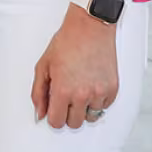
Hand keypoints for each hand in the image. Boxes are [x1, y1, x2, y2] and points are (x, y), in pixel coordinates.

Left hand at [31, 6, 117, 128]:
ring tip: (79, 90)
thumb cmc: (66, 42)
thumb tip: (41, 113)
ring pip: (90, 117)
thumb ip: (38, 92)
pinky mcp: (112, 89)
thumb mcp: (43, 65)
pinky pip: (104, 107)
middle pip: (74, 124)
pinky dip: (97, 101)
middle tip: (66, 99)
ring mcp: (99, 93)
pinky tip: (91, 85)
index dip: (53, 116)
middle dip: (68, 114)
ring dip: (84, 108)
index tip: (54, 109)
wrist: (90, 28)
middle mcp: (82, 95)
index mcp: (62, 90)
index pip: (57, 122)